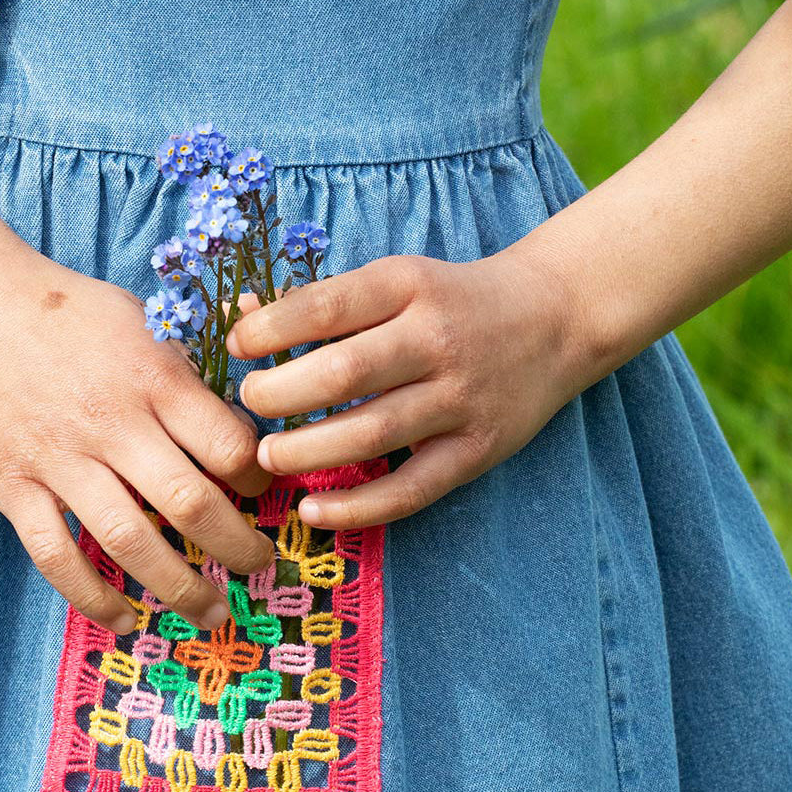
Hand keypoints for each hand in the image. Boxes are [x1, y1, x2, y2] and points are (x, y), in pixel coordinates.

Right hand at [0, 253, 274, 633]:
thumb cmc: (63, 309)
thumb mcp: (141, 315)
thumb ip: (191, 365)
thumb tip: (248, 392)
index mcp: (152, 377)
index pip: (228, 446)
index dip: (257, 481)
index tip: (262, 495)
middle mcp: (111, 423)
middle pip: (190, 504)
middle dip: (237, 548)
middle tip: (259, 568)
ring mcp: (58, 459)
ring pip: (130, 541)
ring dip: (179, 588)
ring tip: (211, 613)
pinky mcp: (12, 485)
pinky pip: (57, 556)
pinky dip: (94, 597)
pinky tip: (126, 619)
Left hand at [226, 249, 590, 527]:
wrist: (555, 317)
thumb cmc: (450, 302)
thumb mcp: (397, 280)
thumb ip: (324, 303)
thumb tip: (241, 321)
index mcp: (408, 287)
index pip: (328, 306)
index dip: (272, 329)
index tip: (236, 346)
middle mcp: (437, 340)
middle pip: (345, 374)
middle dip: (281, 395)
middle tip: (247, 405)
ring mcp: (460, 399)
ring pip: (372, 434)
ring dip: (308, 451)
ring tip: (267, 456)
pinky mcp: (476, 450)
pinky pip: (410, 489)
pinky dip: (357, 507)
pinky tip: (311, 510)